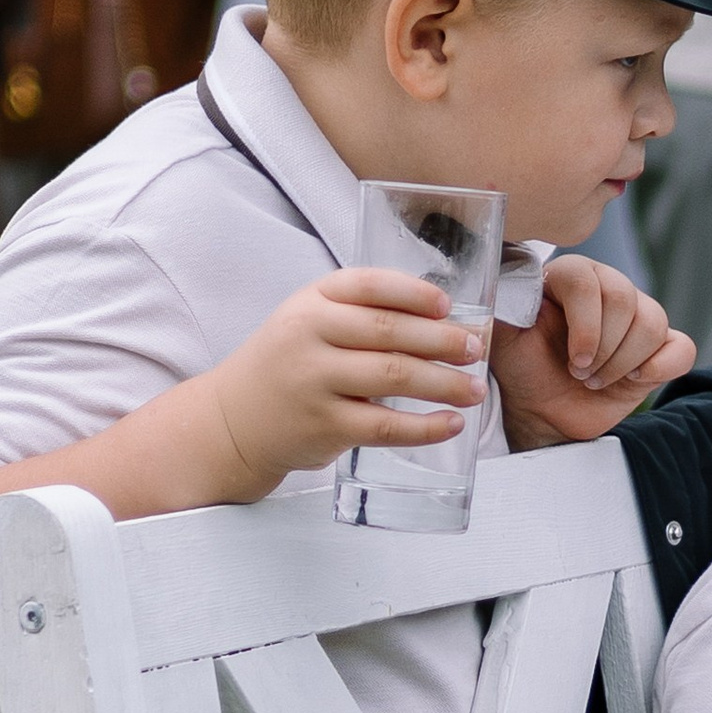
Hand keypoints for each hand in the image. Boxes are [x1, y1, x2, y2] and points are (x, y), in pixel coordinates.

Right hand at [199, 267, 480, 497]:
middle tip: (476, 349)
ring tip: (476, 390)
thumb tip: (441, 321)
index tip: (448, 306)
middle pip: (389, 331)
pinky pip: (385, 426)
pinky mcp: (324, 426)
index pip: (369, 285)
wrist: (235, 418)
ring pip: (393, 376)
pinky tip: (451, 423)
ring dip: (444, 383)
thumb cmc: (289, 364)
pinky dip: (425, 427)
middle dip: (442, 340)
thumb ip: (359, 313)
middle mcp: (310, 334)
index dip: (414, 293)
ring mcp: (315, 381)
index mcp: (312, 300)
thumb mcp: (309, 320)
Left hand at [496, 257, 695, 446]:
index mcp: (570, 276)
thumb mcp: (502, 337)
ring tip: (597, 380)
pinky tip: (635, 379)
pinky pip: (682, 348)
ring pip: (653, 322)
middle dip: (604, 347)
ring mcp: (637, 317)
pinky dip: (662, 367)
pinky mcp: (658, 349)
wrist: (543, 410)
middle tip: (581, 373)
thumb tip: (514, 279)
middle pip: (625, 298)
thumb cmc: (523, 370)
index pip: (588, 280)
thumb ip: (505, 304)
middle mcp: (607, 286)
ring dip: (624, 362)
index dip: (585, 325)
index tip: (574, 361)